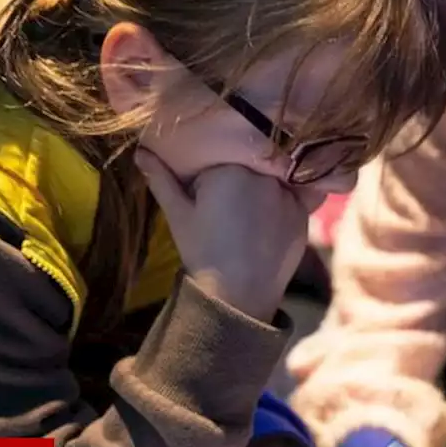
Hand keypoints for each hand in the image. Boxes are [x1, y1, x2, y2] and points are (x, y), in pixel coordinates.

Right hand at [136, 152, 307, 321]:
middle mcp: (263, 174)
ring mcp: (287, 192)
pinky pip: (293, 196)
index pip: (220, 159)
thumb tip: (141, 152)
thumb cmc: (203, 252)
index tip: (205, 201)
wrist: (238, 295)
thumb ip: (162, 180)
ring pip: (271, 178)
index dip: (209, 180)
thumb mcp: (178, 215)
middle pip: (248, 166)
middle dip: (238, 182)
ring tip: (249, 221)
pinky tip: (270, 224)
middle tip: (228, 213)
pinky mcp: (304, 212)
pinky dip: (282, 204)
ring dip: (262, 190)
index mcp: (229, 169)